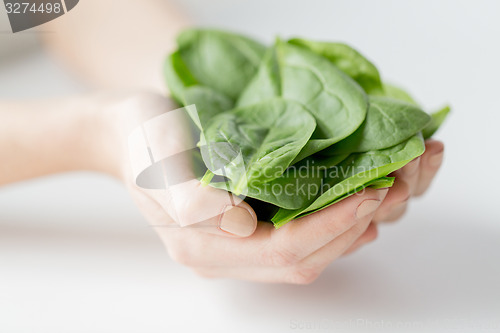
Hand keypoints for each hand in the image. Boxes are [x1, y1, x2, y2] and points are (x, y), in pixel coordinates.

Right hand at [101, 92, 441, 282]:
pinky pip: (296, 240)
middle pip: (300, 262)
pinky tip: (351, 208)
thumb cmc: (140, 137)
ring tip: (381, 198)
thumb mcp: (154, 154)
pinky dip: (330, 227)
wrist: (127, 131)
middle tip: (388, 192)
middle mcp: (221, 255)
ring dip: (347, 231)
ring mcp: (233, 246)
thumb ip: (187, 197)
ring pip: (303, 256)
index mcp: (200, 245)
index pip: (281, 250)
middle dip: (349, 230)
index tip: (369, 193)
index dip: (330, 226)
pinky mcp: (243, 230)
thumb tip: (241, 224)